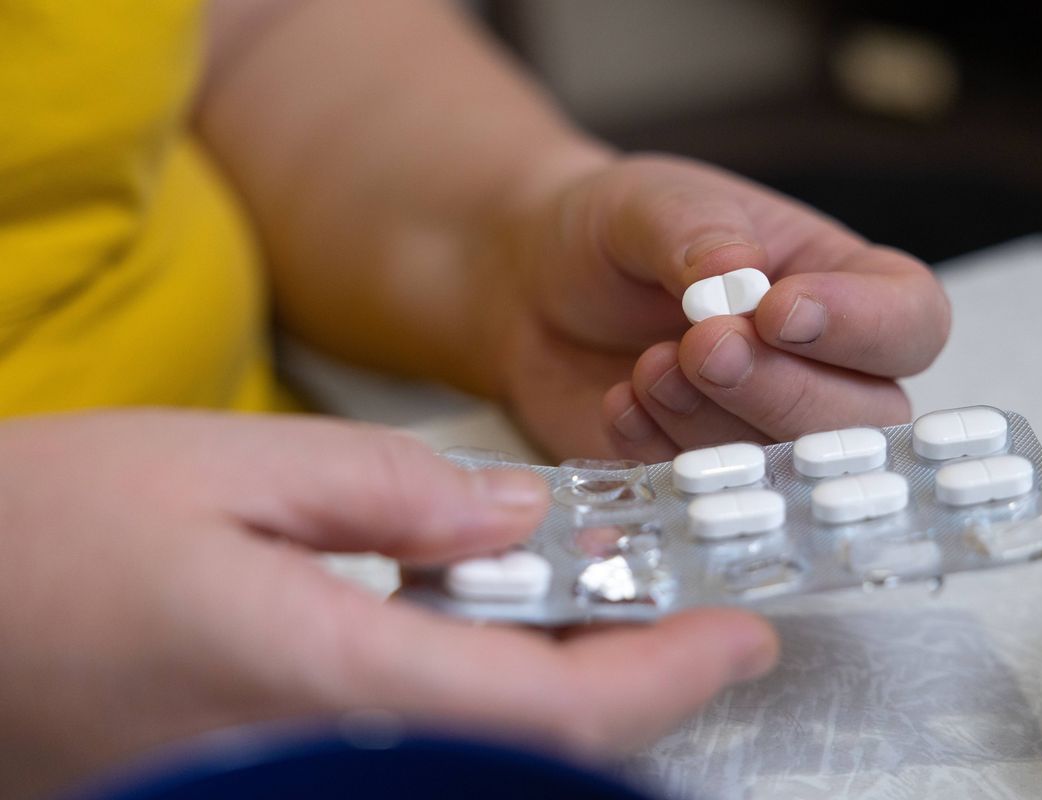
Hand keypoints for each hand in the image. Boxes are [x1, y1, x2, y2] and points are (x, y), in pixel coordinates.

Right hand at [0, 411, 776, 798]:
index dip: (669, 679)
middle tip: (677, 615)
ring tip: (589, 614)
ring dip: (556, 696)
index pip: (552, 712)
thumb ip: (391, 488)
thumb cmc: (39, 535)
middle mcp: (314, 763)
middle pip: (531, 756)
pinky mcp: (263, 783)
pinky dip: (477, 703)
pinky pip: (410, 755)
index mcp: (317, 675)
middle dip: (627, 689)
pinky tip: (475, 637)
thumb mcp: (225, 464)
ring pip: (479, 762)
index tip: (739, 635)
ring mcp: (285, 787)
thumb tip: (514, 516)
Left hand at [490, 153, 950, 460]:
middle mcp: (820, 369)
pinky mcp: (697, 475)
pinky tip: (620, 402)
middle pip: (866, 420)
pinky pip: (705, 492)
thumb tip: (734, 273)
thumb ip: (697, 232)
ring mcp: (759, 430)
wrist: (532, 285)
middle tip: (703, 346)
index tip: (779, 310)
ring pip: (787, 466)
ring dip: (714, 423)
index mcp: (840, 285)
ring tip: (647, 367)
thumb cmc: (614, 232)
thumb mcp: (651, 203)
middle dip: (784, 389)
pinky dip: (660, 453)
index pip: (911, 320)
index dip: (865, 328)